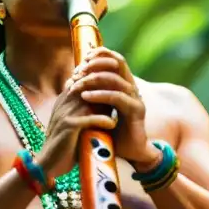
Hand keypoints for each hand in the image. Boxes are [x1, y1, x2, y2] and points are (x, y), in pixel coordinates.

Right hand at [39, 69, 118, 178]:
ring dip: (107, 102)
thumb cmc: (64, 145)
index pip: (83, 80)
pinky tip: (112, 124)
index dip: (100, 79)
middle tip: (124, 91)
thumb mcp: (74, 123)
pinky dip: (102, 120)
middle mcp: (63, 102)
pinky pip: (88, 118)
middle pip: (87, 85)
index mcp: (64, 100)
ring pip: (90, 99)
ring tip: (122, 106)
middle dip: (106, 86)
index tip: (117, 83)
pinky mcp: (68, 126)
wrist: (47, 165)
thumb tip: (107, 104)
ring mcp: (65, 113)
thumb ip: (86, 111)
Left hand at [74, 47, 155, 169]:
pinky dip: (100, 95)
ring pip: (115, 79)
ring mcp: (136, 99)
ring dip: (92, 80)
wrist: (130, 154)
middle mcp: (132, 88)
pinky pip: (117, 97)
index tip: (82, 59)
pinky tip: (86, 96)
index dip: (100, 54)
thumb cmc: (112, 131)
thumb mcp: (99, 109)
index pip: (115, 60)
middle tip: (77, 71)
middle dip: (95, 64)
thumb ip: (92, 94)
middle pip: (117, 64)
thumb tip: (72, 80)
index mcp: (125, 85)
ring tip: (76, 85)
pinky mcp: (136, 111)